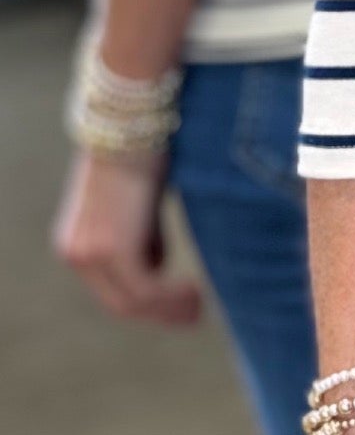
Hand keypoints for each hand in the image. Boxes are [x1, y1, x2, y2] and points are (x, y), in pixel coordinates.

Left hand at [52, 149, 200, 326]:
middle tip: (195, 315)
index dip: (147, 303)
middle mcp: (75, 252)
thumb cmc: (142, 149)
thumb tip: (159, 262)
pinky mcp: (112, 248)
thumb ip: (141, 233)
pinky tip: (196, 289)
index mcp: (75, 241)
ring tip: (200, 304)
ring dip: (170, 308)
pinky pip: (145, 289)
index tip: (180, 305)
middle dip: (161, 313)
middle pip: (121, 302)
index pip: (111, 287)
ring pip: (134, 301)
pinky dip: (172, 295)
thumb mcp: (137, 202)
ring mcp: (90, 252)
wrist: (132, 119)